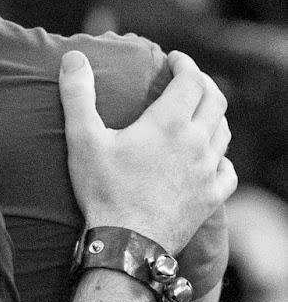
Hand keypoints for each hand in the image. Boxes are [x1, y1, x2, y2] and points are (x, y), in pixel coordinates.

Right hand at [60, 47, 235, 251]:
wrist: (128, 244)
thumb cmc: (104, 192)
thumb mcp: (83, 141)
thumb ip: (78, 96)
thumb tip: (73, 57)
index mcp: (170, 122)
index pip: (191, 79)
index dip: (185, 64)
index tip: (175, 60)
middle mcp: (197, 142)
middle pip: (216, 101)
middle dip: (203, 84)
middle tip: (188, 81)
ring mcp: (208, 171)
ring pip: (224, 132)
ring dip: (214, 117)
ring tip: (199, 115)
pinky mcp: (211, 197)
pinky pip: (228, 170)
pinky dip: (222, 158)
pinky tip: (211, 160)